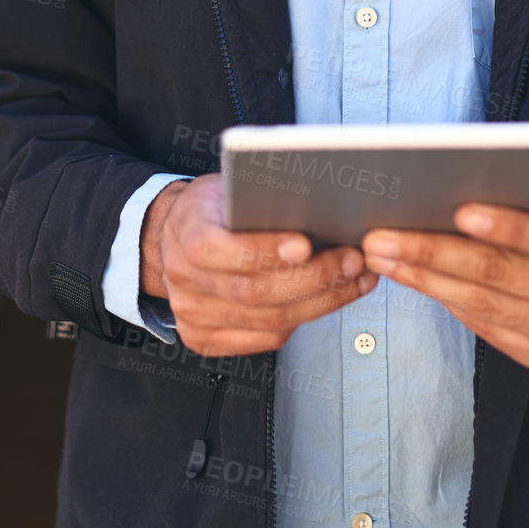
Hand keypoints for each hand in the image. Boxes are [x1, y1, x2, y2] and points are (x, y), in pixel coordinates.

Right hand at [139, 173, 377, 357]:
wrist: (175, 236)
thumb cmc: (211, 209)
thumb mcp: (228, 187)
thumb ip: (260, 200)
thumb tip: (318, 207)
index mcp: (186, 235)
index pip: (220, 249)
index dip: (264, 250)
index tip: (305, 244)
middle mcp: (184, 280)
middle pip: (253, 292)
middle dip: (312, 279)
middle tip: (350, 261)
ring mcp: (193, 315)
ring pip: (267, 322)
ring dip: (320, 302)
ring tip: (352, 280)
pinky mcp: (206, 339)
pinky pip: (265, 340)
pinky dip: (303, 320)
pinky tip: (329, 300)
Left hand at [359, 153, 528, 372]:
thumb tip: (507, 146)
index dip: (509, 226)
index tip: (460, 211)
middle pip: (502, 275)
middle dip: (435, 253)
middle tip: (383, 236)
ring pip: (484, 305)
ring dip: (425, 280)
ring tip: (382, 255)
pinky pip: (485, 327)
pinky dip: (444, 301)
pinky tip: (411, 278)